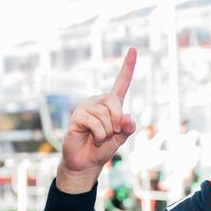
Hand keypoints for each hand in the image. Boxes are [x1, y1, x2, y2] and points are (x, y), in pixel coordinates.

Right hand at [57, 48, 136, 192]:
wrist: (87, 162)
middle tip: (112, 133)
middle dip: (117, 120)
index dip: (128, 67)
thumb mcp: (122, 138)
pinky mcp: (77, 115)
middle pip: (114, 101)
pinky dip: (99, 134)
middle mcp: (98, 101)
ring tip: (100, 137)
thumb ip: (128, 128)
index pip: (121, 82)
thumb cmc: (104, 148)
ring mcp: (86, 106)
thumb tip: (126, 117)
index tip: (133, 49)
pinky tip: (92, 137)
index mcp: (112, 104)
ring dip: (107, 132)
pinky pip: (95, 122)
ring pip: (105, 115)